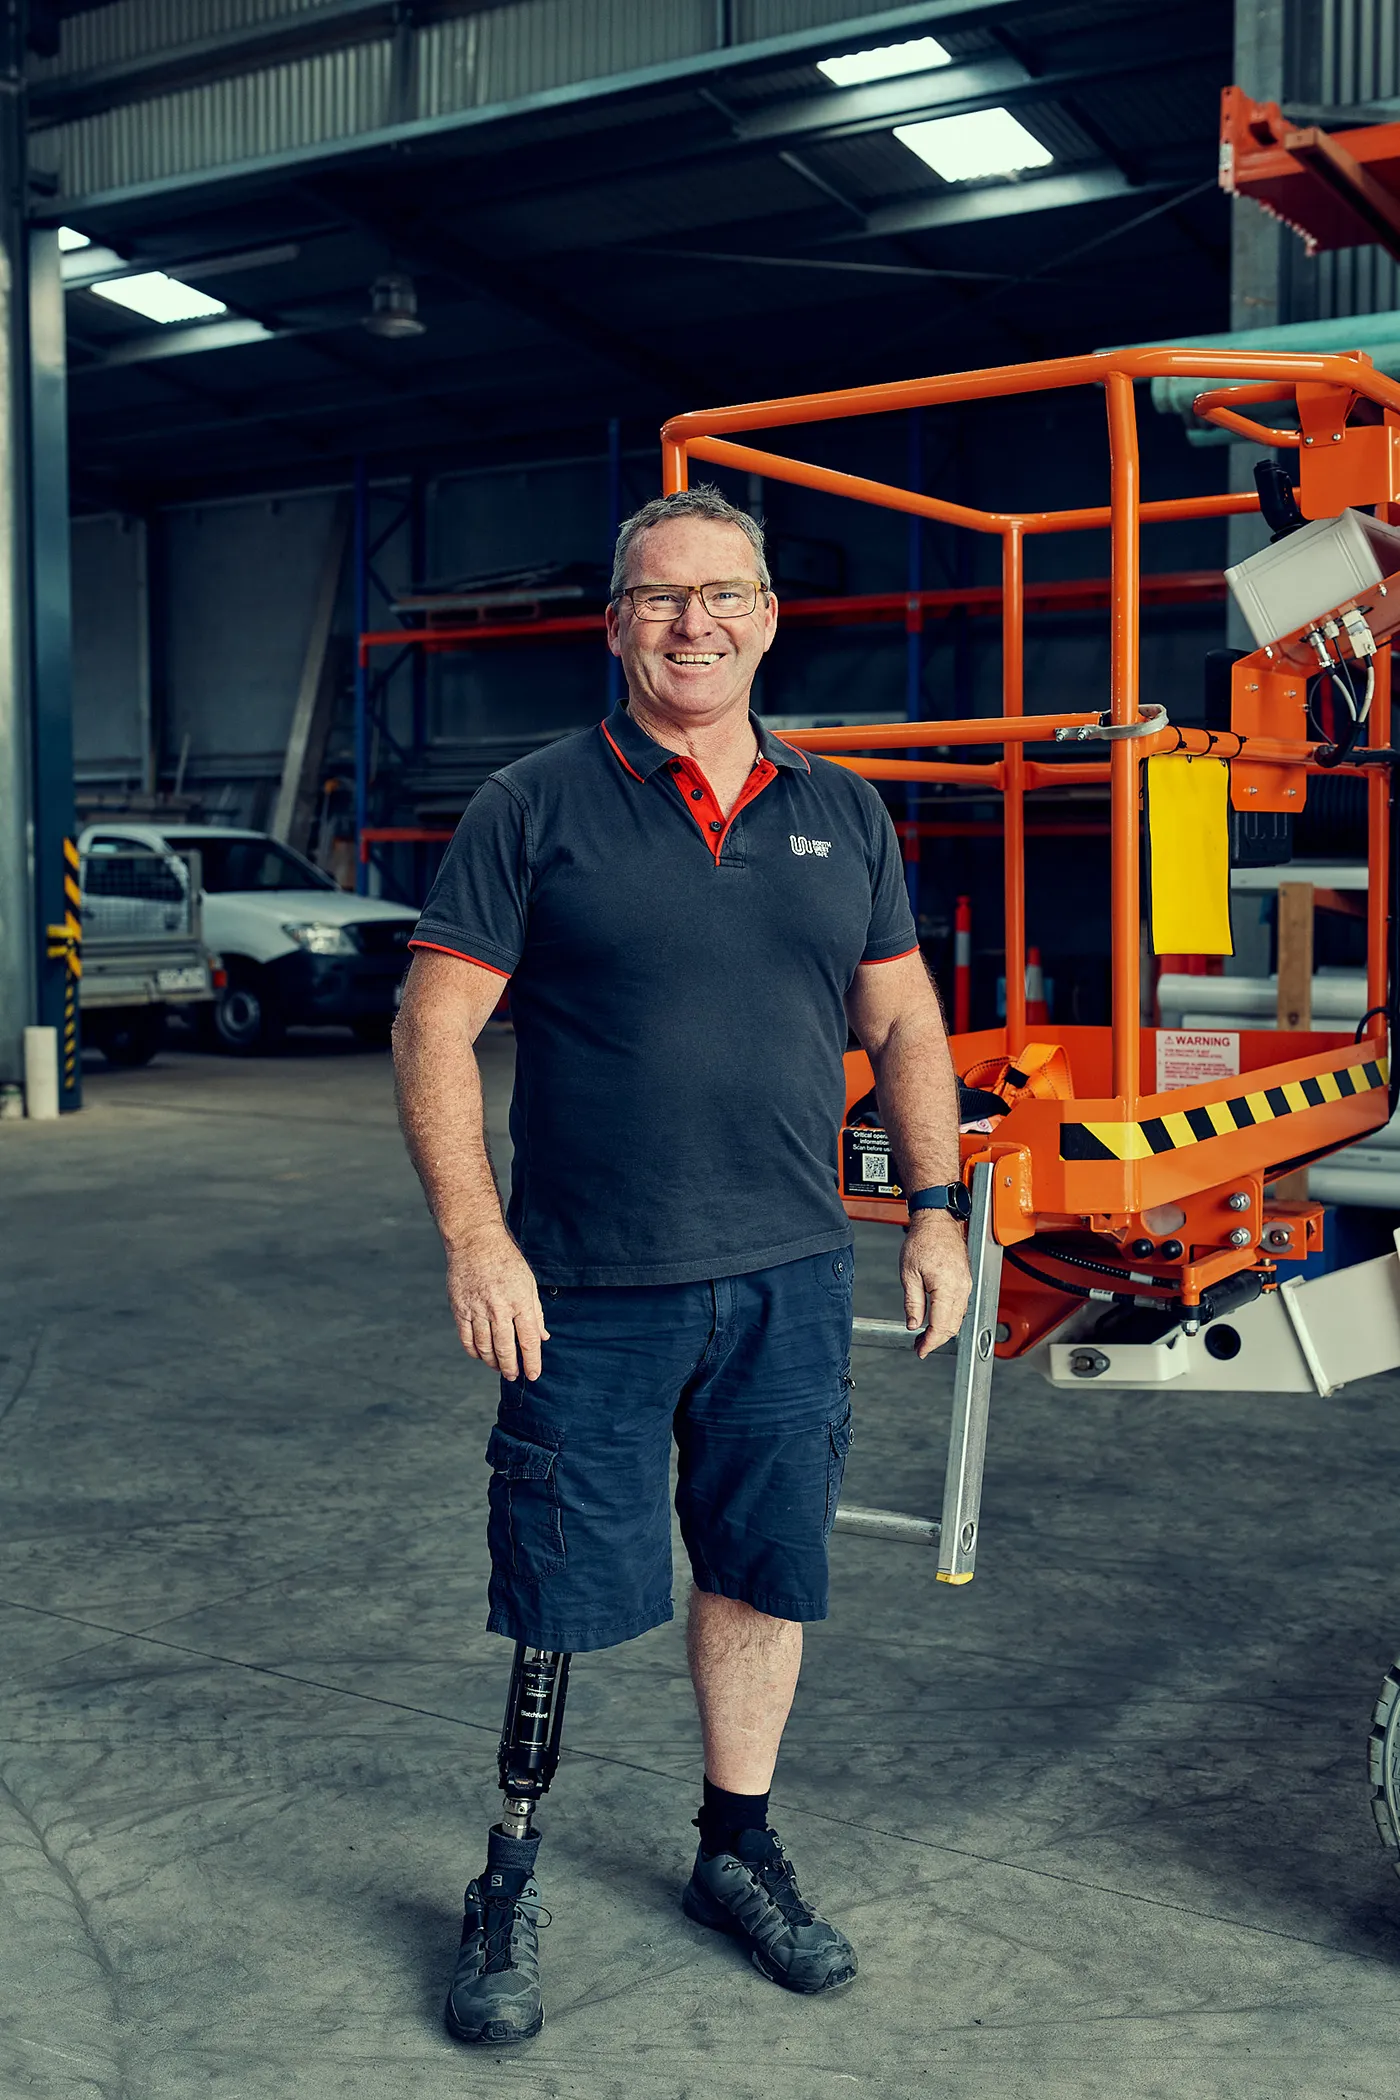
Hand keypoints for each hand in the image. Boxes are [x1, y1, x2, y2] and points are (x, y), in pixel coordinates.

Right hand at [444, 1231, 549, 1381]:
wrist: (475, 1242)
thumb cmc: (506, 1260)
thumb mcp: (529, 1283)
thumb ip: (536, 1312)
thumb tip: (543, 1336)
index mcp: (520, 1301)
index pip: (529, 1340)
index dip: (532, 1361)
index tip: (533, 1375)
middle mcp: (498, 1308)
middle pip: (505, 1349)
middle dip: (511, 1368)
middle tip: (513, 1376)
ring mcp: (477, 1310)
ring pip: (485, 1348)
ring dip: (493, 1362)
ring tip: (499, 1367)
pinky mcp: (460, 1309)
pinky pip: (467, 1339)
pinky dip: (474, 1352)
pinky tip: (481, 1355)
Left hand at [900, 1212, 971, 1357]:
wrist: (937, 1220)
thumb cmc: (923, 1240)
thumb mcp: (908, 1273)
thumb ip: (912, 1303)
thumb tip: (913, 1324)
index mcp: (947, 1286)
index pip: (941, 1325)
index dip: (930, 1342)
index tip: (920, 1350)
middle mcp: (961, 1288)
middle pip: (953, 1326)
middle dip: (936, 1340)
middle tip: (919, 1346)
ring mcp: (966, 1284)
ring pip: (959, 1318)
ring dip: (943, 1330)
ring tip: (924, 1336)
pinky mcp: (966, 1281)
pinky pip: (961, 1307)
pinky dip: (949, 1318)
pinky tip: (936, 1319)